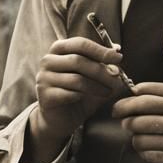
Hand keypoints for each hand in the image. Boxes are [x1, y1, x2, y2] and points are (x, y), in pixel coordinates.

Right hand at [26, 36, 125, 161]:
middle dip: (101, 70)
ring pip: (76, 79)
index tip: (118, 58)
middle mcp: (48, 60)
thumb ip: (103, 64)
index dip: (100, 50)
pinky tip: (93, 100)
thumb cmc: (79, 92)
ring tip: (108, 92)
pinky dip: (85, 97)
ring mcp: (44, 78)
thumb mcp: (93, 76)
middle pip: (78, 61)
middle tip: (117, 79)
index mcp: (59, 49)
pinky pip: (70, 94)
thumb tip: (117, 54)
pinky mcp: (45, 96)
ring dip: (97, 86)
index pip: (80, 43)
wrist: (62, 118)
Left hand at [112, 83, 162, 162]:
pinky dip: (143, 151)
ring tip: (138, 137)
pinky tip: (147, 148)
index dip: (126, 100)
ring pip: (141, 136)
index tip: (120, 107)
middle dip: (125, 118)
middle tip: (123, 121)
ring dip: (134, 137)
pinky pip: (150, 154)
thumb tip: (134, 94)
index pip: (145, 93)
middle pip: (139, 114)